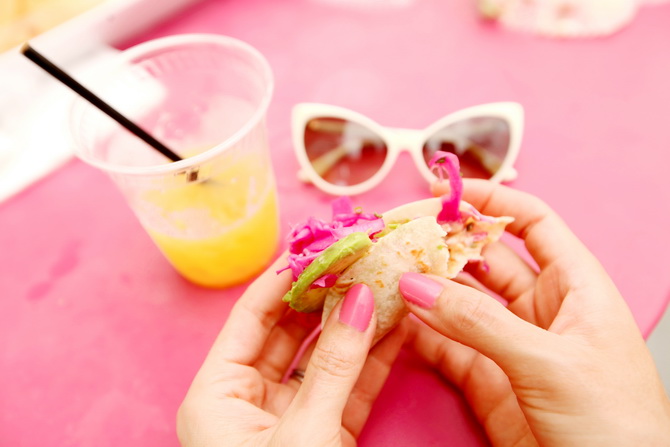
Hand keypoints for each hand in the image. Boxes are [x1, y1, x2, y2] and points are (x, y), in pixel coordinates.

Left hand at [177, 257, 405, 446]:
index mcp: (217, 396)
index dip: (285, 278)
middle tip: (358, 259)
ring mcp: (287, 418)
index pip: (250, 317)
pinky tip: (395, 329)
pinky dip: (371, 362)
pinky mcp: (323, 435)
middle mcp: (248, 401)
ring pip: (322, 358)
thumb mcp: (304, 432)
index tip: (319, 243)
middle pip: (288, 331)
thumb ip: (334, 366)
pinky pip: (347, 388)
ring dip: (355, 326)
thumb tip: (361, 299)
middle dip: (327, 296)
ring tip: (384, 284)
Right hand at [402, 179, 669, 445]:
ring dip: (424, 288)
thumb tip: (418, 286)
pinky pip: (447, 345)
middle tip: (397, 237)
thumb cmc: (616, 425)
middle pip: (484, 258)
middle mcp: (541, 307)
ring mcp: (511, 343)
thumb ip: (479, 323)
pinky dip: (419, 332)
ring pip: (460, 301)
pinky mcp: (489, 379)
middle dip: (442, 244)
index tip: (441, 191)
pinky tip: (394, 320)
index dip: (488, 200)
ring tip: (385, 273)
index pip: (531, 222)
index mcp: (575, 285)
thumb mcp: (550, 362)